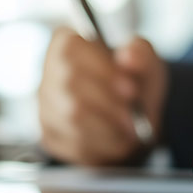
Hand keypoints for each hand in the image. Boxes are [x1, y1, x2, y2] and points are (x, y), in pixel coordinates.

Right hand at [39, 28, 166, 165]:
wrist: (135, 120)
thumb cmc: (134, 85)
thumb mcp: (146, 63)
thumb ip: (141, 54)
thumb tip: (128, 56)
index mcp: (67, 45)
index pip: (70, 50)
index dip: (101, 69)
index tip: (130, 87)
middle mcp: (50, 75)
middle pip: (69, 85)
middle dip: (107, 102)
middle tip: (133, 114)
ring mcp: (46, 108)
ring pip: (71, 117)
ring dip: (108, 126)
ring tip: (130, 129)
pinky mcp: (51, 138)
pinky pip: (73, 143)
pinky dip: (102, 147)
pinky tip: (117, 142)